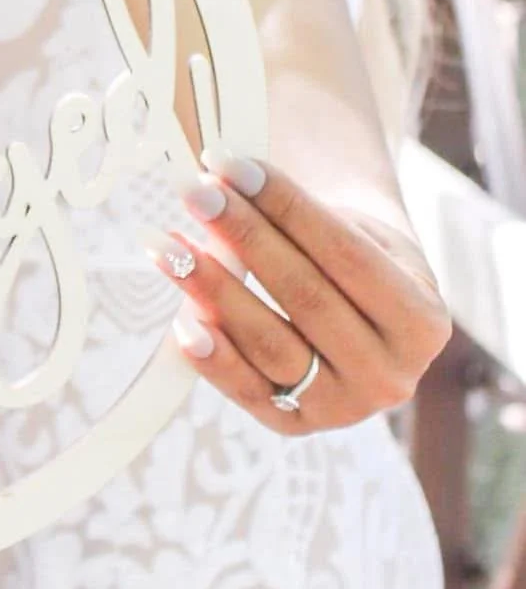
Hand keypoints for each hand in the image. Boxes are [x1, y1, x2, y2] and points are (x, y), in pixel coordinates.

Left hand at [143, 152, 451, 433]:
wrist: (359, 314)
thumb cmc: (354, 255)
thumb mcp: (355, 230)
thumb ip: (301, 218)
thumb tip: (223, 183)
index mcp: (422, 322)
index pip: (345, 253)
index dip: (285, 206)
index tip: (232, 163)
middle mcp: (391, 376)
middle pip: (305, 297)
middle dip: (243, 236)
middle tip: (193, 191)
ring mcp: (344, 409)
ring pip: (270, 344)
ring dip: (212, 289)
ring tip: (167, 244)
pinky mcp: (296, 425)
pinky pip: (247, 390)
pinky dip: (212, 356)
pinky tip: (182, 319)